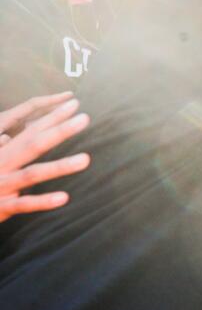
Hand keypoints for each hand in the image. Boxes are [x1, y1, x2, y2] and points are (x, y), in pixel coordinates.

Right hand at [1, 94, 91, 222]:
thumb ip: (7, 146)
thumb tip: (12, 136)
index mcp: (1, 151)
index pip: (29, 129)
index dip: (51, 116)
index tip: (73, 102)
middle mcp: (1, 164)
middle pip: (32, 144)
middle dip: (59, 131)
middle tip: (86, 118)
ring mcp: (1, 185)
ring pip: (32, 174)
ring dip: (59, 166)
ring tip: (86, 159)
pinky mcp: (0, 207)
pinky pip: (23, 204)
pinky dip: (42, 201)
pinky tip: (64, 198)